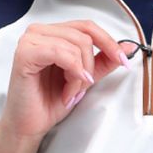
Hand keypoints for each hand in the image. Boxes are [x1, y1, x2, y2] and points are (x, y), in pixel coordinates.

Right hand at [0, 19, 135, 143]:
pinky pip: (61, 53)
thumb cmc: (50, 102)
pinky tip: (67, 92)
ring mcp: (31, 40)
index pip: (87, 27)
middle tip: (83, 88)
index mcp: (53, 33)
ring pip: (75, 46)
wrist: (30, 125)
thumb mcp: (84, 79)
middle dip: (90, 67)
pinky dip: (71, 75)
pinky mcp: (25, 53)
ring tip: (71, 93)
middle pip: (84, 36)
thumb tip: (127, 47)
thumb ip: (103, 61)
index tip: (124, 61)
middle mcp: (40, 32)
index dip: (109, 42)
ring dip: (80, 76)